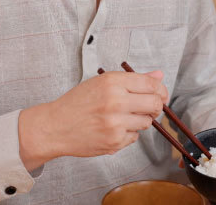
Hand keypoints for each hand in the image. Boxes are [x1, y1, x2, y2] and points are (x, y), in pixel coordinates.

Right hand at [18, 70, 168, 169]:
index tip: (160, 93)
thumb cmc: (78, 102)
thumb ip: (134, 79)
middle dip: (156, 106)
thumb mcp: (103, 82)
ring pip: (147, 122)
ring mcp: (115, 123)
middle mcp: (116, 101)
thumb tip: (159, 75)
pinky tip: (113, 128)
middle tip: (149, 107)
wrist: (55, 127)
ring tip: (124, 117)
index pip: (151, 84)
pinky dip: (128, 133)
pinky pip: (135, 137)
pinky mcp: (114, 142)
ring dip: (141, 120)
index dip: (160, 89)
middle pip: (155, 104)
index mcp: (113, 82)